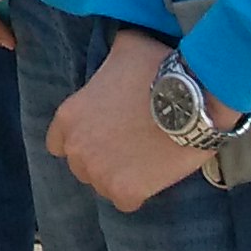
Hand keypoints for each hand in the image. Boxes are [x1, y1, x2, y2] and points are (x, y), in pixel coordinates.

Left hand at [47, 26, 218, 213]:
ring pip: (102, 185)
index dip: (80, 140)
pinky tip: (152, 178)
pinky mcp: (126, 192)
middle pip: (81, 166)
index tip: (101, 137)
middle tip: (128, 148)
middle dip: (100, 159)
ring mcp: (99, 173)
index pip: (57, 142)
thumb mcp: (125, 48)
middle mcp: (76, 148)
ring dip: (118, 177)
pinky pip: (125, 202)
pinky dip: (138, 194)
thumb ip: (111, 59)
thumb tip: (117, 50)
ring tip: (144, 162)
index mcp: (69, 116)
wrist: (192, 100)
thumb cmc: (157, 70)